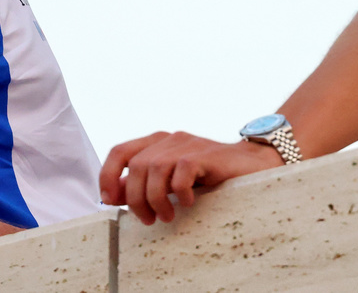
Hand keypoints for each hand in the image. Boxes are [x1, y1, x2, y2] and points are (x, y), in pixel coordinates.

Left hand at [99, 132, 283, 224]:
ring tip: (167, 215)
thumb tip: (112, 194)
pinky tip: (189, 203)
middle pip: (135, 166)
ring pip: (154, 170)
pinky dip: (180, 193)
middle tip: (148, 219)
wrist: (249, 164)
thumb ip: (143, 182)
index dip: (108, 175)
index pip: (119, 151)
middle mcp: (168, 139)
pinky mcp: (203, 154)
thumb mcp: (171, 179)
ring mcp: (186, 144)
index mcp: (156, 142)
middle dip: (136, 198)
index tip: (109, 201)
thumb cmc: (208, 174)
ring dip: (156, 200)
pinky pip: (180, 174)